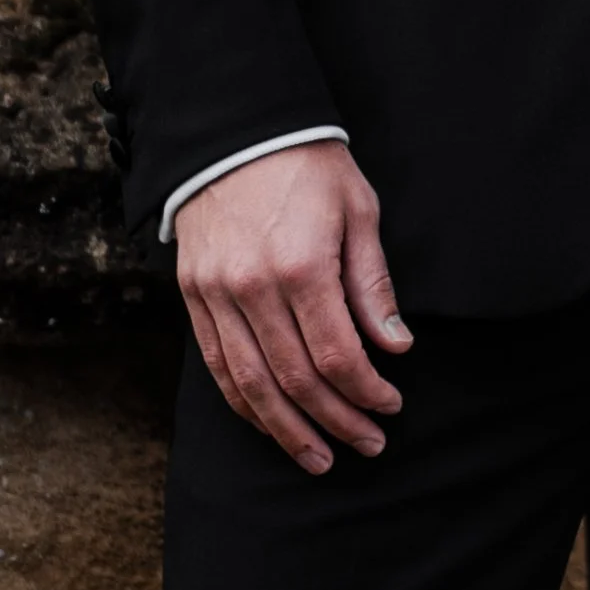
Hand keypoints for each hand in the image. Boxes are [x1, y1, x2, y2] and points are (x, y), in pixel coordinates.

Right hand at [174, 140, 412, 473]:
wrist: (234, 131)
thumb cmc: (308, 165)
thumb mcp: (358, 210)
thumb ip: (373, 283)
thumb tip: (395, 346)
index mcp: (301, 265)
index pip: (337, 354)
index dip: (366, 391)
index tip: (391, 406)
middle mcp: (252, 288)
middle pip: (294, 380)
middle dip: (335, 421)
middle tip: (367, 444)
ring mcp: (216, 295)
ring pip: (250, 385)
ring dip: (286, 429)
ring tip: (319, 458)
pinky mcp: (193, 296)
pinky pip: (218, 366)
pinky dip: (245, 402)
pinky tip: (271, 423)